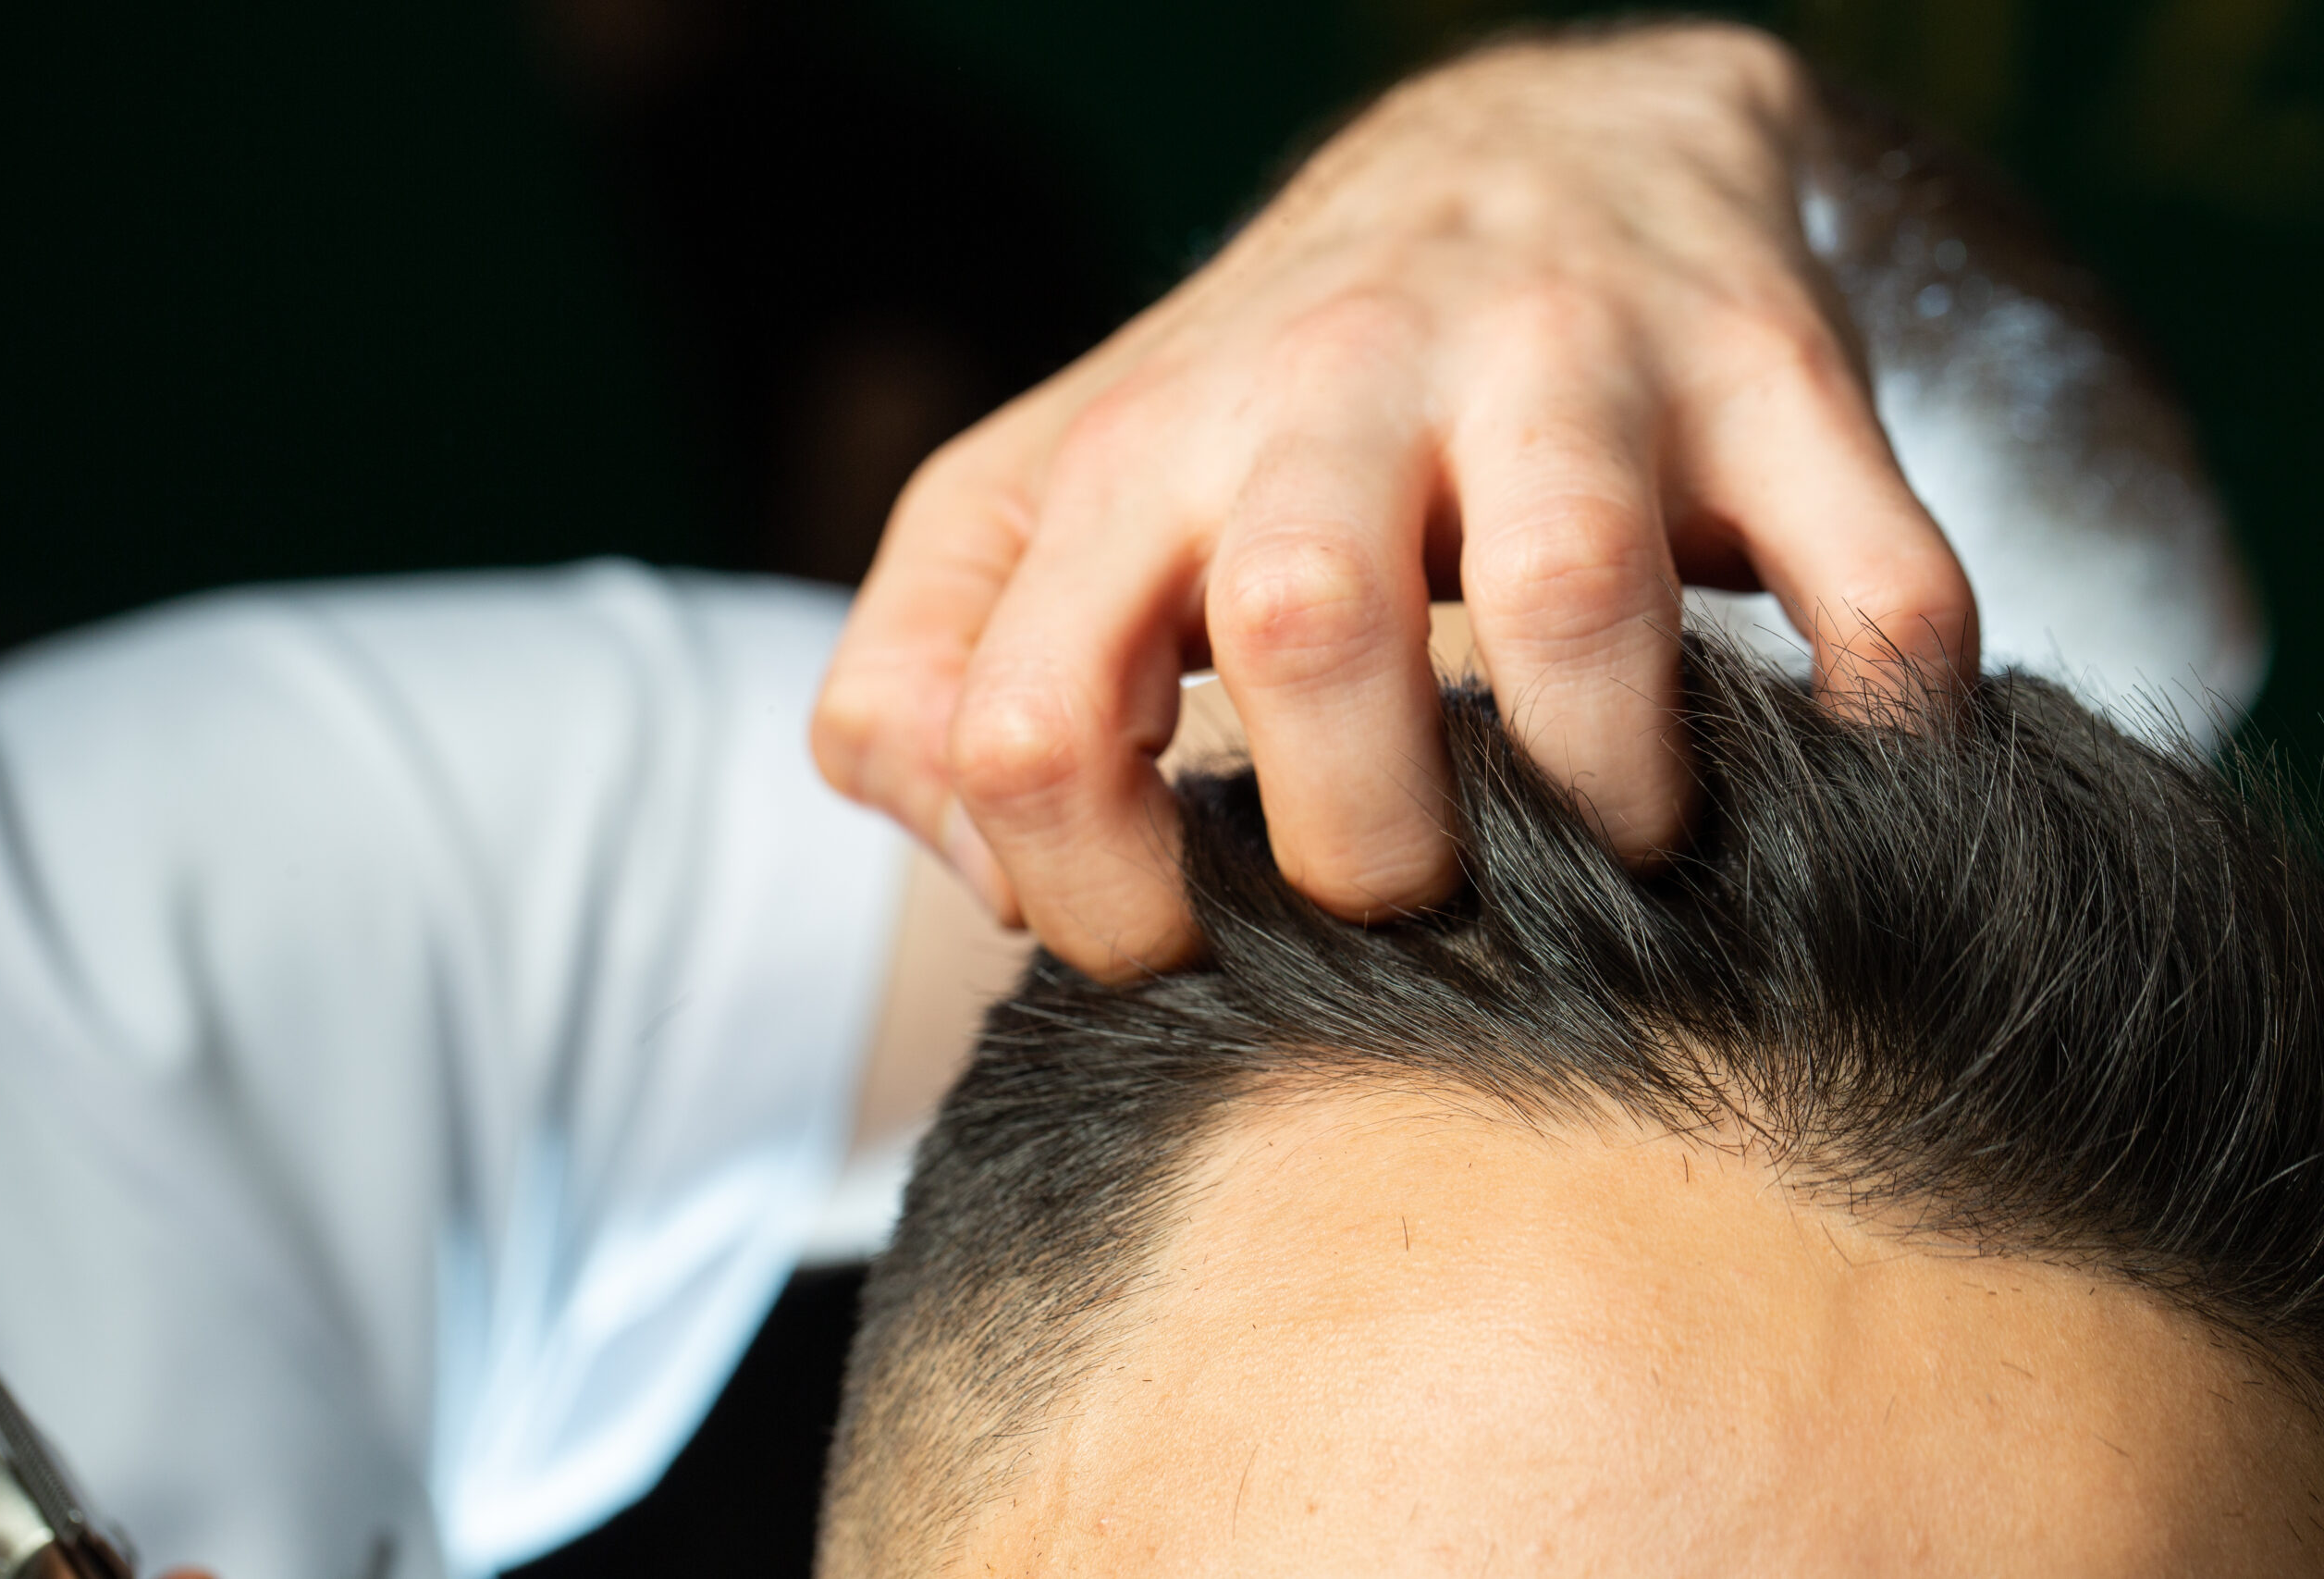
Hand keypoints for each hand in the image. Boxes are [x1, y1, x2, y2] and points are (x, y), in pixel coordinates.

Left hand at [812, 21, 1975, 979]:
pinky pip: (1872, 585)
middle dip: (1364, 851)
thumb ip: (928, 675)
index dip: (1094, 902)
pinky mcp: (1774, 383)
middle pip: (1305, 635)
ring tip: (1610, 824)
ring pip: (1575, 596)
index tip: (1185, 937)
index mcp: (1134, 455)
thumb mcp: (1045, 504)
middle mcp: (1333, 387)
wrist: (1536, 159)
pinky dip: (1874, 709)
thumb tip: (992, 875)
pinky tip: (1823, 750)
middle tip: (1411, 878)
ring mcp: (1566, 367)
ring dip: (1603, 789)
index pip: (1025, 722)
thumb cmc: (1268, 410)